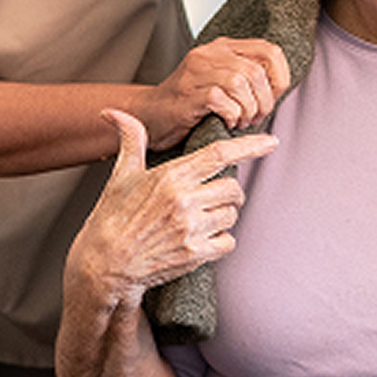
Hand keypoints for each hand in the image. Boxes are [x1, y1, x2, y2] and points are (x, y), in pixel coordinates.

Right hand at [68, 109, 277, 309]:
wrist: (104, 264)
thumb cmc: (112, 217)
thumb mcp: (121, 175)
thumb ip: (131, 141)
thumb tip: (115, 112)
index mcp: (170, 176)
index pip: (219, 154)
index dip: (249, 146)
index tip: (271, 142)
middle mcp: (183, 201)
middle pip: (232, 187)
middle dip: (229, 191)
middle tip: (213, 196)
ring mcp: (190, 229)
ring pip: (232, 214)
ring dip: (223, 215)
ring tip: (201, 219)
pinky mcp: (194, 254)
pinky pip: (228, 241)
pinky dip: (222, 240)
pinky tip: (203, 239)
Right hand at [140, 37, 290, 149]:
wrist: (149, 115)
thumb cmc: (190, 103)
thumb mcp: (221, 80)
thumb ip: (248, 76)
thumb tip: (280, 87)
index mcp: (223, 48)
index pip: (270, 51)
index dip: (280, 78)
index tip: (273, 98)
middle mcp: (210, 54)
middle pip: (257, 71)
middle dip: (265, 100)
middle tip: (256, 116)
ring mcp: (196, 72)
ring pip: (241, 82)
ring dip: (249, 109)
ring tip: (241, 120)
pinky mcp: (187, 94)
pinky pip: (222, 99)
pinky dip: (231, 114)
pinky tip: (226, 122)